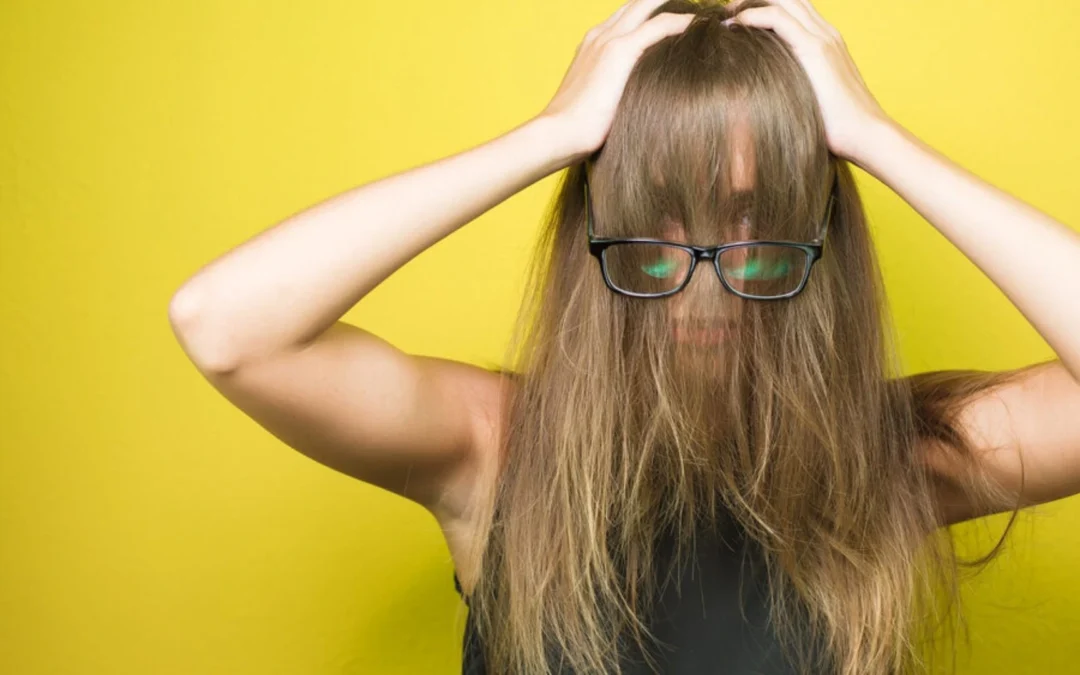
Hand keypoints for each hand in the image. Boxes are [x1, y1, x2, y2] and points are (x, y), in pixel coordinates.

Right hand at [537, 0, 694, 162]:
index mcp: (594, 44)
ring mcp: (609, 39)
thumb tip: (639, 106)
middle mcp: (600, 34)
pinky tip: (702, 25)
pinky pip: (660, 25)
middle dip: (667, 2)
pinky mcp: (620, 50)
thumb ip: (616, 93)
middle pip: (640, 2)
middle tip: (701, 9)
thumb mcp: (599, 103)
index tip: (681, 21)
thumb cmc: (577, 131)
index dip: (654, 13)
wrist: (559, 135)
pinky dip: (683, 22)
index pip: (629, 16)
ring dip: (679, 6)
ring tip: (708, 13)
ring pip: (649, 4)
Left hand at [724, 0, 891, 162]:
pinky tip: (736, 24)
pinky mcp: (815, 50)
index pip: (794, 10)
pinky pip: (779, 20)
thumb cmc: (836, 126)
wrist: (865, 134)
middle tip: (729, 10)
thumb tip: (765, 95)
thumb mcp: (810, 97)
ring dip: (751, 2)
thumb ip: (793, 85)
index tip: (737, 19)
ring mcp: (822, 38)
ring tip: (728, 13)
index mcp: (825, 41)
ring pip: (784, 1)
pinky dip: (755, 15)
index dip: (765, 7)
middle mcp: (825, 33)